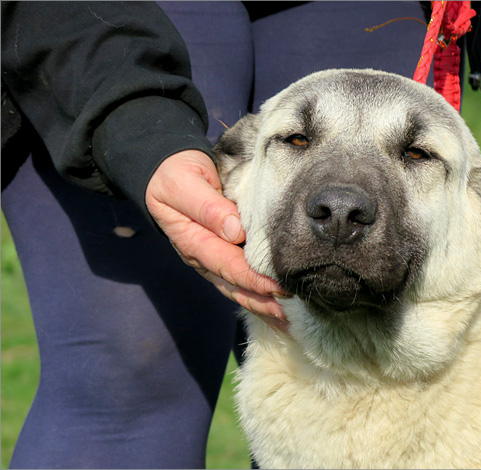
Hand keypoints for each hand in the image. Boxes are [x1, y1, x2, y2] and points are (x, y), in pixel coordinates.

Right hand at [145, 149, 288, 329]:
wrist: (165, 171)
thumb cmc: (177, 175)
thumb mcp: (184, 183)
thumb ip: (207, 206)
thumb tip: (234, 230)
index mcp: (193, 241)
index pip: (228, 266)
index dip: (254, 280)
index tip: (280, 289)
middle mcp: (202, 257)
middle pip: (236, 287)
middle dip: (265, 303)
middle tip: (295, 316)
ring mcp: (211, 261)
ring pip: (238, 291)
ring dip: (264, 308)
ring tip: (292, 322)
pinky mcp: (221, 258)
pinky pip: (240, 284)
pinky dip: (259, 298)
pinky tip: (278, 310)